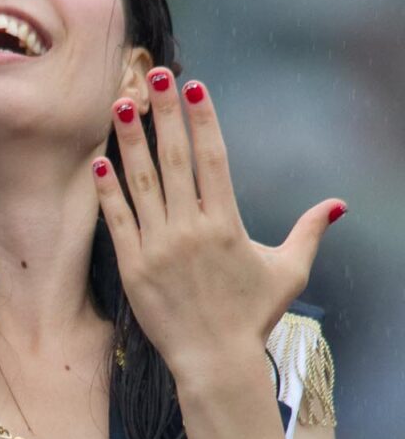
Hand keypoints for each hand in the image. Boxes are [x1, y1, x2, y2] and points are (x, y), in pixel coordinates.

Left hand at [91, 70, 345, 385]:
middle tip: (155, 76)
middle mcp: (191, 229)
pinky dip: (108, 191)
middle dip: (165, 113)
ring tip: (120, 105)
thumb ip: (309, 231)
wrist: (215, 361)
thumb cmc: (252, 317)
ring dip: (129, 141)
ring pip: (141, 183)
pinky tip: (100, 162)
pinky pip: (117, 221)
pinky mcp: (133, 267)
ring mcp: (159, 247)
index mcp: (226, 223)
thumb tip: (338, 205)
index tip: (193, 86)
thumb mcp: (289, 272)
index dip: (202, 119)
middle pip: (174, 158)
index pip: (212, 158)